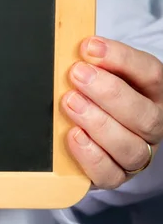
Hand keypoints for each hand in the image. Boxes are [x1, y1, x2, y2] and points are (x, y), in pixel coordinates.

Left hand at [62, 36, 162, 188]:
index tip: (89, 47)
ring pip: (129, 146)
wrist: (90, 135)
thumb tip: (75, 49)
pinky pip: (109, 173)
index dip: (120, 59)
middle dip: (108, 92)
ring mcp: (137, 154)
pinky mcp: (116, 176)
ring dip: (97, 122)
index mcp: (153, 94)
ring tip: (70, 103)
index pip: (150, 74)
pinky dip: (91, 155)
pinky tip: (73, 136)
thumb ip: (92, 65)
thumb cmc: (94, 97)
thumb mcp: (97, 76)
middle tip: (77, 75)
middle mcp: (152, 125)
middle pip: (144, 114)